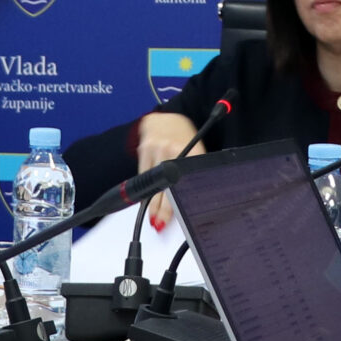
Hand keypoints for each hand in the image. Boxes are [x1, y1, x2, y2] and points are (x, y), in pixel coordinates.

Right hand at [136, 114, 202, 229]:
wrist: (170, 116)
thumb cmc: (186, 137)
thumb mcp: (197, 154)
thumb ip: (192, 176)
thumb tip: (190, 203)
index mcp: (192, 153)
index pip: (181, 185)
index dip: (172, 205)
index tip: (167, 220)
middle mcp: (172, 149)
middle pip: (163, 186)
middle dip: (159, 209)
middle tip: (158, 224)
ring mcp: (156, 147)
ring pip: (151, 182)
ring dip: (150, 201)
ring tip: (153, 217)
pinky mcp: (144, 147)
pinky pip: (143, 173)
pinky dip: (145, 187)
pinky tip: (146, 198)